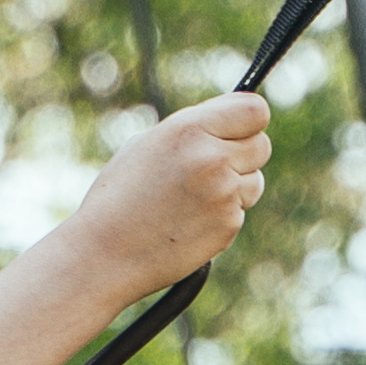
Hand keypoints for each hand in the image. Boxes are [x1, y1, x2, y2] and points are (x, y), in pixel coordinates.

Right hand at [70, 91, 272, 292]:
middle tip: (211, 170)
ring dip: (235, 188)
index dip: (248, 122)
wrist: (104, 254)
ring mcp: (223, 194)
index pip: (255, 111)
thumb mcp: (149, 146)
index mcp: (189, 129)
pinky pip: (240, 212)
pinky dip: (222, 217)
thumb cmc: (119, 197)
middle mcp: (211, 158)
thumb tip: (232, 123)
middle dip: (243, 155)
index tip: (238, 131)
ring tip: (191, 201)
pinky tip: (188, 224)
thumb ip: (195, 130)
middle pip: (261, 145)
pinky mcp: (227, 226)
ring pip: (254, 181)